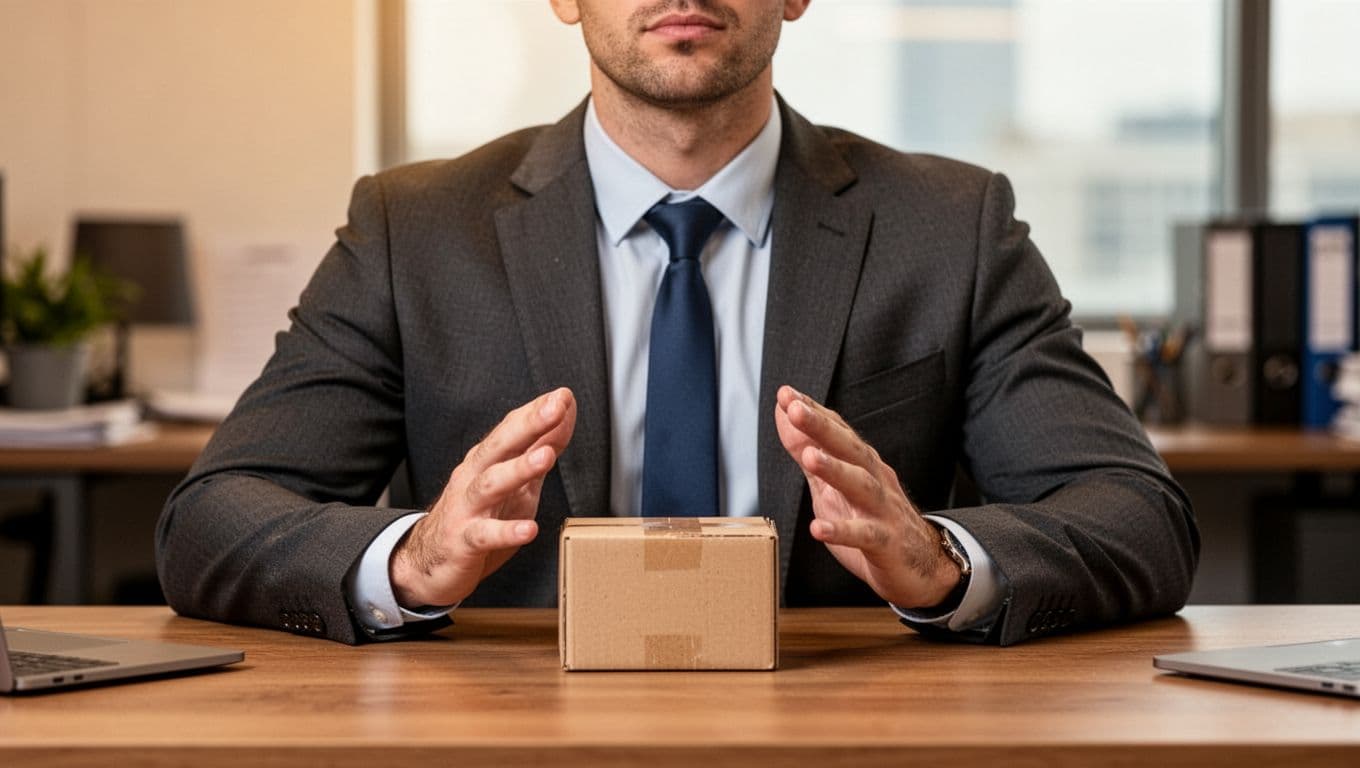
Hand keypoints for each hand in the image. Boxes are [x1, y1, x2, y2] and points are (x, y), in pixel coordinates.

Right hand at [390, 388, 576, 608]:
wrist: (426, 563)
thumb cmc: (476, 518)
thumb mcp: (515, 483)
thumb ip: (538, 451)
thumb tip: (564, 418)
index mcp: (487, 461)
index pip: (512, 428)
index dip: (538, 411)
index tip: (564, 395)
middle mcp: (473, 477)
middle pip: (500, 445)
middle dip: (529, 424)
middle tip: (555, 408)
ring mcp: (467, 508)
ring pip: (491, 483)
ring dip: (519, 468)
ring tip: (546, 457)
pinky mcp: (463, 541)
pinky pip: (484, 534)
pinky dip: (507, 532)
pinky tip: (529, 530)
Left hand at [774, 385, 959, 609]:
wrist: (923, 567)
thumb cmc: (874, 521)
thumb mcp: (833, 486)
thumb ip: (808, 451)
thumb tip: (784, 415)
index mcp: (862, 464)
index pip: (838, 431)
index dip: (813, 412)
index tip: (785, 393)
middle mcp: (875, 480)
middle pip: (850, 449)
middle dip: (822, 427)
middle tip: (795, 408)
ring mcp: (883, 510)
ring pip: (861, 485)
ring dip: (835, 469)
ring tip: (809, 457)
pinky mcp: (887, 543)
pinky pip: (865, 536)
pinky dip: (842, 531)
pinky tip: (818, 528)